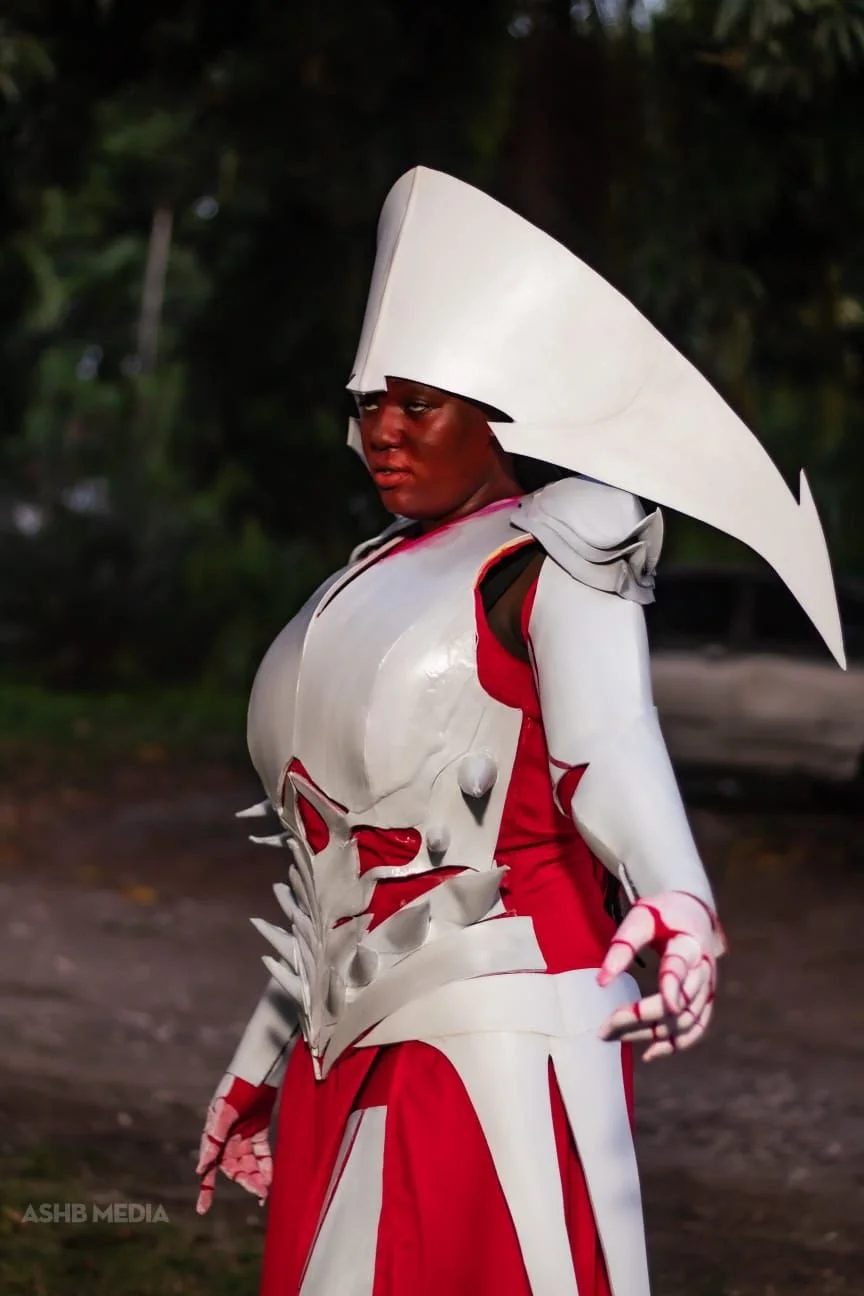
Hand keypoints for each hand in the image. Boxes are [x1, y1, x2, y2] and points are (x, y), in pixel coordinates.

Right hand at [195, 1074, 275, 1213]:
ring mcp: (244, 1134)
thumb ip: (214, 1139)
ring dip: (256, 1177)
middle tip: (258, 1193)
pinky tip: (271, 1177)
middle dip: (245, 1181)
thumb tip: (201, 1168)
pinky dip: (266, 1165)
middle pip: (234, 1168)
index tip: (203, 1210)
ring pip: (249, 1163)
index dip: (206, 1188)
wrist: (259, 1068)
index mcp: (215, 1135)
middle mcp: (228, 1138)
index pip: (209, 1167)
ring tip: (265, 1191)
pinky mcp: (260, 1129)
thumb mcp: (223, 1112)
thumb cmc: (237, 1087)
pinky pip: (262, 1153)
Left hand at [597, 891, 725, 1061]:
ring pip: (683, 1021)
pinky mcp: (706, 1002)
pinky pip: (695, 1029)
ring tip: (613, 1036)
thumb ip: (623, 946)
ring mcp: (708, 990)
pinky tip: (649, 1053)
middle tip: (604, 1027)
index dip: (671, 986)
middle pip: (677, 1002)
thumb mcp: (641, 917)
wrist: (693, 913)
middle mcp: (704, 971)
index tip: (661, 1004)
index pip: (680, 967)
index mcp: (689, 944)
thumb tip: (602, 982)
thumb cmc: (663, 914)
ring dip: (650, 1034)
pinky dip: (675, 1045)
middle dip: (640, 1017)